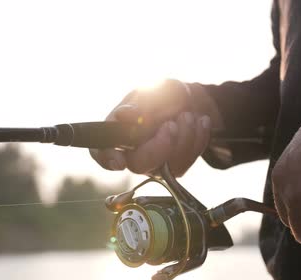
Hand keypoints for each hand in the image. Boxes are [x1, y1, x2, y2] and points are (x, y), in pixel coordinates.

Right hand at [90, 79, 222, 175]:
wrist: (187, 99)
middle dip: (158, 146)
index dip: (106, 158)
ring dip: (183, 138)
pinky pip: (186, 162)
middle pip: (138, 164)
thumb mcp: (151, 91)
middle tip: (171, 124)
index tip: (118, 160)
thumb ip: (138, 104)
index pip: (100, 152)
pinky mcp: (174, 167)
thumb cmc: (161, 94)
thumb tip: (124, 115)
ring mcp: (153, 163)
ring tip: (188, 115)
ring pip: (166, 165)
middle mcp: (131, 153)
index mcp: (116, 133)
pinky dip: (197, 139)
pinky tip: (200, 122)